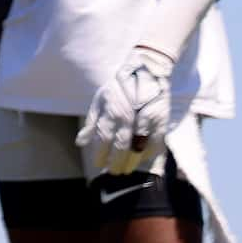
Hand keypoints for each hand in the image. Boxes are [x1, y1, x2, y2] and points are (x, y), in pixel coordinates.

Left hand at [79, 44, 175, 174]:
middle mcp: (128, 117)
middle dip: (116, 162)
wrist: (145, 70)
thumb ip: (92, 122)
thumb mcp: (100, 101)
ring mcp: (145, 119)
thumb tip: (81, 142)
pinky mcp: (161, 119)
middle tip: (114, 172)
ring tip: (127, 170)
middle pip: (121, 147)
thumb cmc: (119, 87)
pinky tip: (144, 159)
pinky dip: (150, 153)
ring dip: (132, 161)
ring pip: (138, 147)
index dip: (101, 155)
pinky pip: (156, 142)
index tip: (99, 165)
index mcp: (111, 112)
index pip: (104, 139)